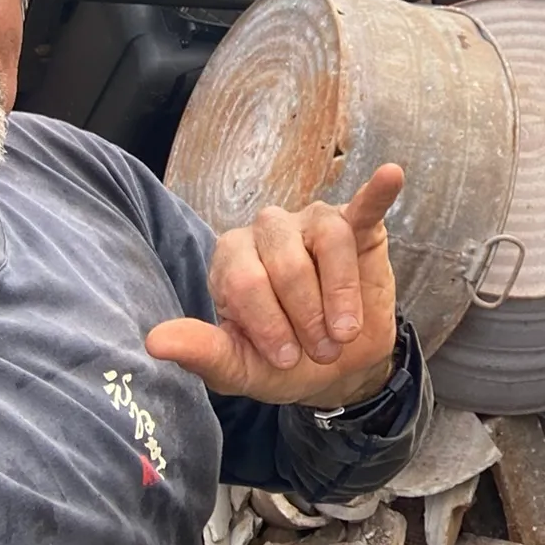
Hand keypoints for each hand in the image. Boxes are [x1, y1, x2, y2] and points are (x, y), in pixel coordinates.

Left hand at [147, 165, 404, 409]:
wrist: (339, 368)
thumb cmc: (282, 362)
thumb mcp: (241, 368)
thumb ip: (202, 352)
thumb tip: (154, 341)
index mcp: (232, 260)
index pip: (246, 282)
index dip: (269, 325)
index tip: (286, 359)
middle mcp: (269, 230)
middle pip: (286, 263)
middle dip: (307, 317)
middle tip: (321, 350)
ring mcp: (312, 222)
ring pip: (327, 240)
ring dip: (340, 292)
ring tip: (345, 330)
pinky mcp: (356, 224)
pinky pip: (365, 205)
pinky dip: (377, 191)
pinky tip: (390, 176)